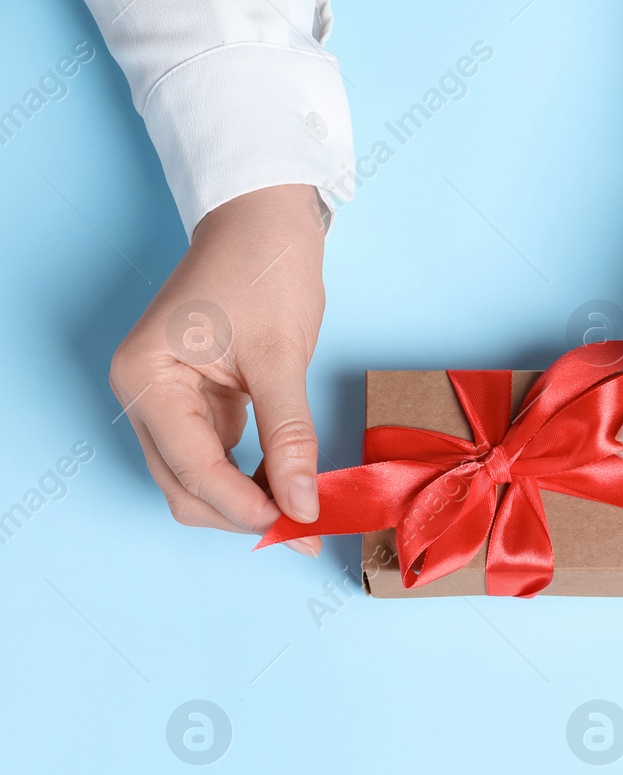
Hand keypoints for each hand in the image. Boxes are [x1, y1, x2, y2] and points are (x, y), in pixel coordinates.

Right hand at [109, 185, 328, 553]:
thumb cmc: (264, 269)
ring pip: (198, 483)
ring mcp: (167, 402)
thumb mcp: (281, 355)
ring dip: (247, 504)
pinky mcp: (196, 404)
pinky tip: (292, 489)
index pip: (191, 470)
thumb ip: (290, 435)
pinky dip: (252, 480)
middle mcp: (144, 396)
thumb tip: (303, 503)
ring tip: (305, 514)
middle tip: (305, 533)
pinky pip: (218, 460)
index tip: (296, 527)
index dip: (243, 507)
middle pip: (185, 489)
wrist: (265, 221)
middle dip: (242, 515)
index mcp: (146, 379)